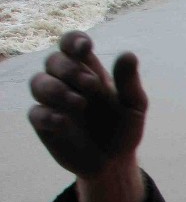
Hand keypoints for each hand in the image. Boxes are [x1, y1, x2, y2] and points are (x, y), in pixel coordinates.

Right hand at [28, 31, 147, 178]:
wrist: (116, 161)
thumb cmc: (124, 128)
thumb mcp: (134, 106)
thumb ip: (130, 83)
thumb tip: (129, 55)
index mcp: (88, 71)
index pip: (71, 45)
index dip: (73, 40)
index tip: (85, 47)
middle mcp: (66, 83)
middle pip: (53, 61)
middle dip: (69, 68)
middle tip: (91, 85)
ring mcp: (53, 103)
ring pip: (38, 82)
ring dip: (56, 88)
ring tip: (80, 103)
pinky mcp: (45, 125)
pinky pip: (36, 113)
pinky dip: (48, 115)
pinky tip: (64, 121)